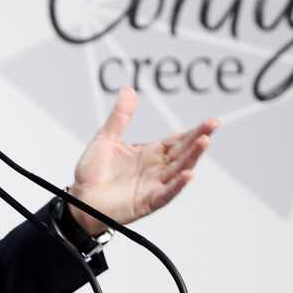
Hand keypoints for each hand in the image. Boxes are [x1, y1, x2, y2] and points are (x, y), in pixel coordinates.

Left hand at [69, 86, 218, 235]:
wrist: (78, 200)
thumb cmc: (92, 173)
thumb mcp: (106, 138)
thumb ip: (120, 117)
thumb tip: (128, 90)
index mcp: (150, 153)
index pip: (177, 140)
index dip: (194, 131)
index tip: (211, 122)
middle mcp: (156, 169)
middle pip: (183, 152)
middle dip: (199, 139)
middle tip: (213, 125)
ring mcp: (154, 185)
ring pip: (179, 170)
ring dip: (192, 157)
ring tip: (204, 142)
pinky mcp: (147, 201)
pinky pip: (166, 193)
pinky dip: (177, 185)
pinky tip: (188, 174)